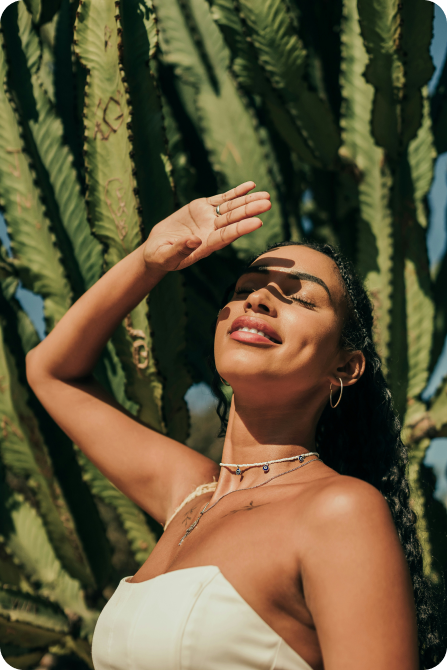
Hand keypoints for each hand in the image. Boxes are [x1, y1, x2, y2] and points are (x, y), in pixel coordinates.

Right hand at [143, 181, 270, 271]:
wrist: (157, 249)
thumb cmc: (161, 256)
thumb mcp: (166, 256)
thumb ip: (180, 250)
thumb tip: (195, 241)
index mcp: (205, 246)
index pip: (226, 236)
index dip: (241, 229)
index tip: (257, 222)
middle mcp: (211, 232)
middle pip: (234, 220)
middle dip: (250, 211)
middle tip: (267, 204)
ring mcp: (209, 219)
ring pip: (232, 208)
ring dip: (248, 201)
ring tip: (266, 195)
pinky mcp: (203, 208)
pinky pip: (223, 199)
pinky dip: (237, 192)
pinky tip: (251, 186)